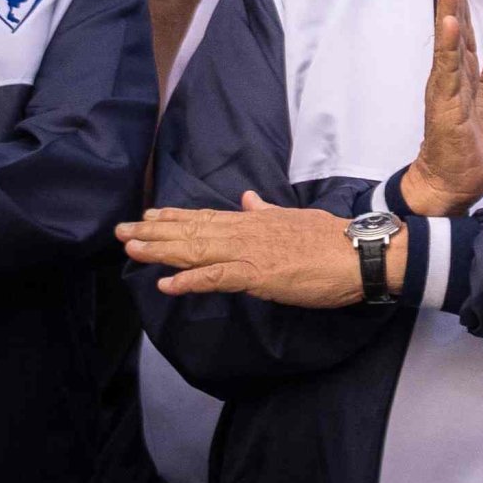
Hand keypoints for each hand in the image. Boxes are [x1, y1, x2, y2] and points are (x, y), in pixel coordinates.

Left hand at [119, 190, 361, 306]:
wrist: (360, 254)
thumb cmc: (334, 240)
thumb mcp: (296, 218)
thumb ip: (269, 211)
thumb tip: (248, 198)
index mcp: (256, 220)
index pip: (207, 216)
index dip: (175, 216)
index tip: (148, 214)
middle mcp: (247, 232)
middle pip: (193, 231)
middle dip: (155, 231)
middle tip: (121, 231)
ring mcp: (250, 253)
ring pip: (197, 250)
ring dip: (161, 249)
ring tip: (132, 249)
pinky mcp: (258, 275)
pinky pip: (217, 278)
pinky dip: (190, 280)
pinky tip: (167, 284)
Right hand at [393, 0, 482, 217]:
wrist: (455, 185)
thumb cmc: (472, 148)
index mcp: (464, 74)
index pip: (462, 28)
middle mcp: (451, 75)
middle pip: (451, 26)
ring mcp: (445, 89)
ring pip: (447, 42)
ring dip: (446, 10)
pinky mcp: (444, 106)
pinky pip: (447, 71)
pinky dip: (449, 47)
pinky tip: (449, 24)